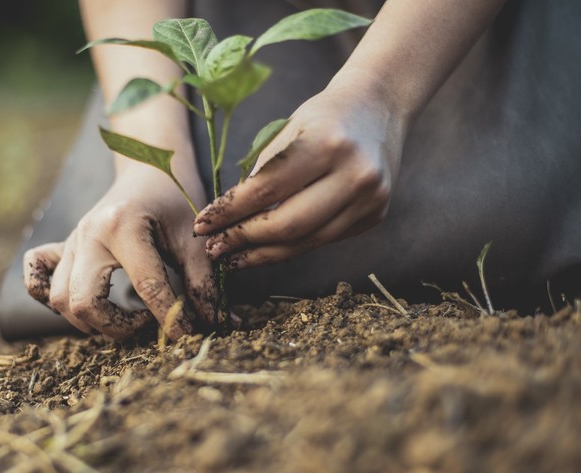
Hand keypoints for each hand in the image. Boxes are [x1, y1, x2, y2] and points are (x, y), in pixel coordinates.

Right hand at [24, 164, 214, 339]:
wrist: (148, 168)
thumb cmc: (174, 201)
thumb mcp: (194, 239)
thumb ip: (204, 283)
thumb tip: (220, 326)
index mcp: (123, 227)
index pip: (146, 287)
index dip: (170, 319)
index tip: (188, 336)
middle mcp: (88, 235)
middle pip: (84, 302)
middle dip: (117, 327)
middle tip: (145, 323)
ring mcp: (70, 241)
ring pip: (60, 299)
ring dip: (91, 321)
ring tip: (124, 316)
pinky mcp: (62, 246)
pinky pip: (36, 275)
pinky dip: (47, 295)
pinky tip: (79, 302)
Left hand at [192, 76, 407, 269]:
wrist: (378, 108)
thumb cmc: (322, 117)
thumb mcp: (287, 131)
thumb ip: (261, 174)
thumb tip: (225, 221)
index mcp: (327, 143)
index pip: (266, 190)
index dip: (230, 212)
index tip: (202, 224)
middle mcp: (355, 174)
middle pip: (288, 224)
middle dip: (244, 240)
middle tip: (214, 248)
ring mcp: (370, 199)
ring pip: (306, 241)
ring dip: (264, 254)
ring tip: (233, 258)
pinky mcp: (374, 215)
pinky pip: (323, 240)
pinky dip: (291, 247)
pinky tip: (266, 250)